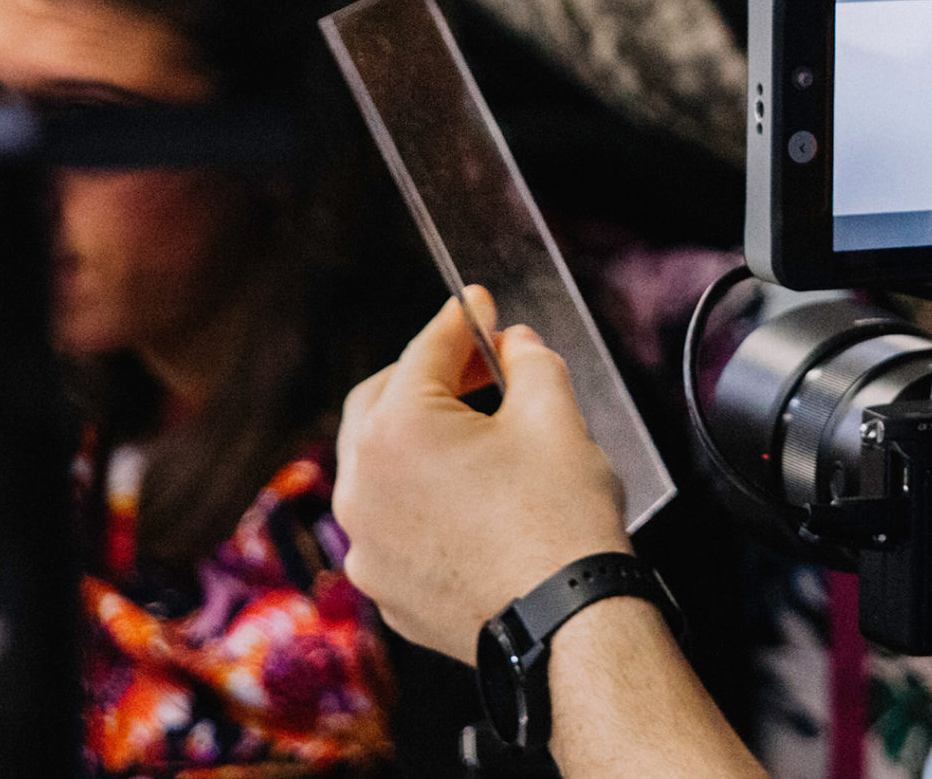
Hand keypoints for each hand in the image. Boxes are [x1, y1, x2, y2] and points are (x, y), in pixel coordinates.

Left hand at [335, 287, 633, 659]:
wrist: (568, 625)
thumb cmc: (561, 524)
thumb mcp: (555, 416)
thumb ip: (529, 362)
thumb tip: (514, 346)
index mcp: (395, 430)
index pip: (425, 350)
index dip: (460, 320)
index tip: (478, 305)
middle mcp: (362, 486)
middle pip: (382, 403)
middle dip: (428, 376)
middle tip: (478, 365)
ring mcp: (366, 544)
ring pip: (380, 467)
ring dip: (419, 440)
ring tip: (474, 434)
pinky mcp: (383, 588)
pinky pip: (391, 524)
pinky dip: (419, 501)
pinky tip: (466, 499)